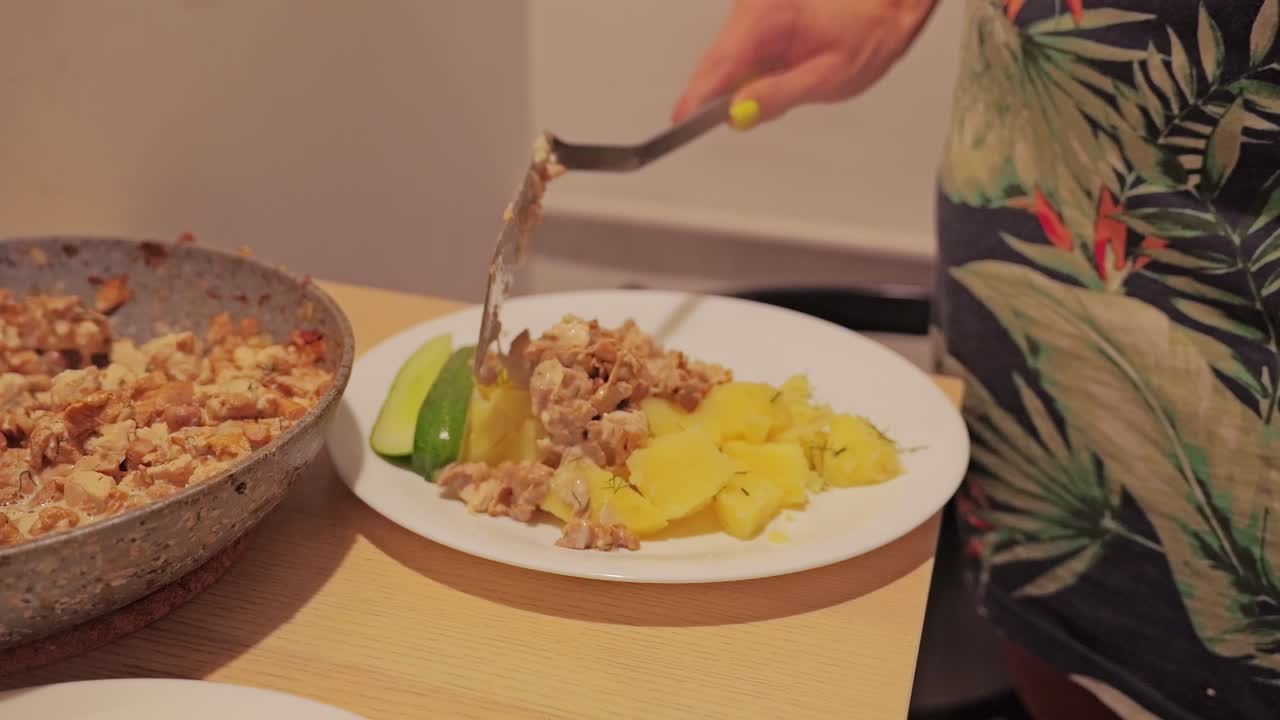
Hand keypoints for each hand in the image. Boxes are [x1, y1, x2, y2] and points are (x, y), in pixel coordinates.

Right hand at [673, 0, 936, 128]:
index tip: (683, 121)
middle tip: (749, 115)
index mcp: (768, 15)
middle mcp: (753, 6)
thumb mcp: (828, 76)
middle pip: (718, 62)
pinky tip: (784, 71)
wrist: (886, 6)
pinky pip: (740, 53)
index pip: (719, 61)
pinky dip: (754, 72)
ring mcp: (752, 10)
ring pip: (728, 61)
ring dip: (745, 84)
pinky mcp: (755, 18)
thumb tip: (739, 114)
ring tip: (789, 82)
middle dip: (727, 94)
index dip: (699, 95)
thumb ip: (778, 96)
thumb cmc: (868, 32)